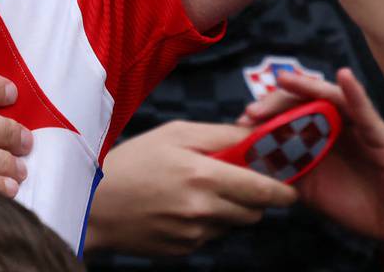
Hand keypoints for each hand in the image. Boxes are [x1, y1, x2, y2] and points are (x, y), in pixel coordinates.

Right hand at [86, 119, 296, 254]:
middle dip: (254, 198)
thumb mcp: (175, 133)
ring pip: (233, 224)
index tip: (290, 186)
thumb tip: (256, 136)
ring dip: (228, 210)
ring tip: (198, 191)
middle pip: (254, 211)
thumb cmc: (133, 160)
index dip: (282, 190)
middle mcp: (203, 209)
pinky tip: (178, 207)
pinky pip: (210, 236)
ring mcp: (194, 234)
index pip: (263, 190)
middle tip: (237, 181)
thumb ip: (220, 135)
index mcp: (203, 176)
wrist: (93, 202)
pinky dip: (205, 223)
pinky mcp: (184, 250)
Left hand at [239, 69, 383, 261]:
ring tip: (285, 80)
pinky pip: (365, 111)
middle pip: (303, 100)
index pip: (287, 113)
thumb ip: (285, 171)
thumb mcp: (310, 189)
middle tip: (252, 112)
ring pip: (329, 97)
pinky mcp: (380, 136)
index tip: (241, 122)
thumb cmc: (354, 204)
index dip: (264, 113)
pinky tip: (344, 77)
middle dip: (276, 102)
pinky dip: (354, 92)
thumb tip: (247, 161)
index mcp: (316, 135)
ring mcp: (357, 127)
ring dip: (306, 87)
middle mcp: (335, 125)